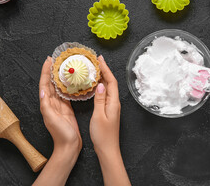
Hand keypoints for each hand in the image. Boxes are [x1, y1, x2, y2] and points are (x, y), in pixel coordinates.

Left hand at [39, 56, 81, 153]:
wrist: (69, 146)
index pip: (45, 84)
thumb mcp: (51, 118)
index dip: (46, 71)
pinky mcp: (67, 108)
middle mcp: (52, 103)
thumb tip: (43, 89)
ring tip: (63, 66)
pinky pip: (66, 94)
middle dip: (52, 70)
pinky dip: (67, 86)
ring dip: (59, 76)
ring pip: (58, 87)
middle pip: (51, 83)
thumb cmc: (60, 134)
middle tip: (57, 59)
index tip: (49, 60)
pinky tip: (71, 81)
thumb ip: (46, 104)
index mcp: (47, 104)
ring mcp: (60, 105)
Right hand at [90, 56, 130, 185]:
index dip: (106, 69)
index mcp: (113, 103)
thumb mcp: (99, 116)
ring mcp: (112, 107)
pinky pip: (105, 94)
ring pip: (108, 88)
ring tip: (95, 69)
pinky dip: (101, 87)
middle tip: (96, 61)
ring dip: (103, 77)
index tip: (100, 59)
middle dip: (104, 70)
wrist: (107, 150)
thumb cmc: (103, 136)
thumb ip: (99, 100)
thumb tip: (100, 85)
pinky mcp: (108, 111)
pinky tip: (95, 86)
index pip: (111, 81)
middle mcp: (114, 103)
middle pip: (111, 83)